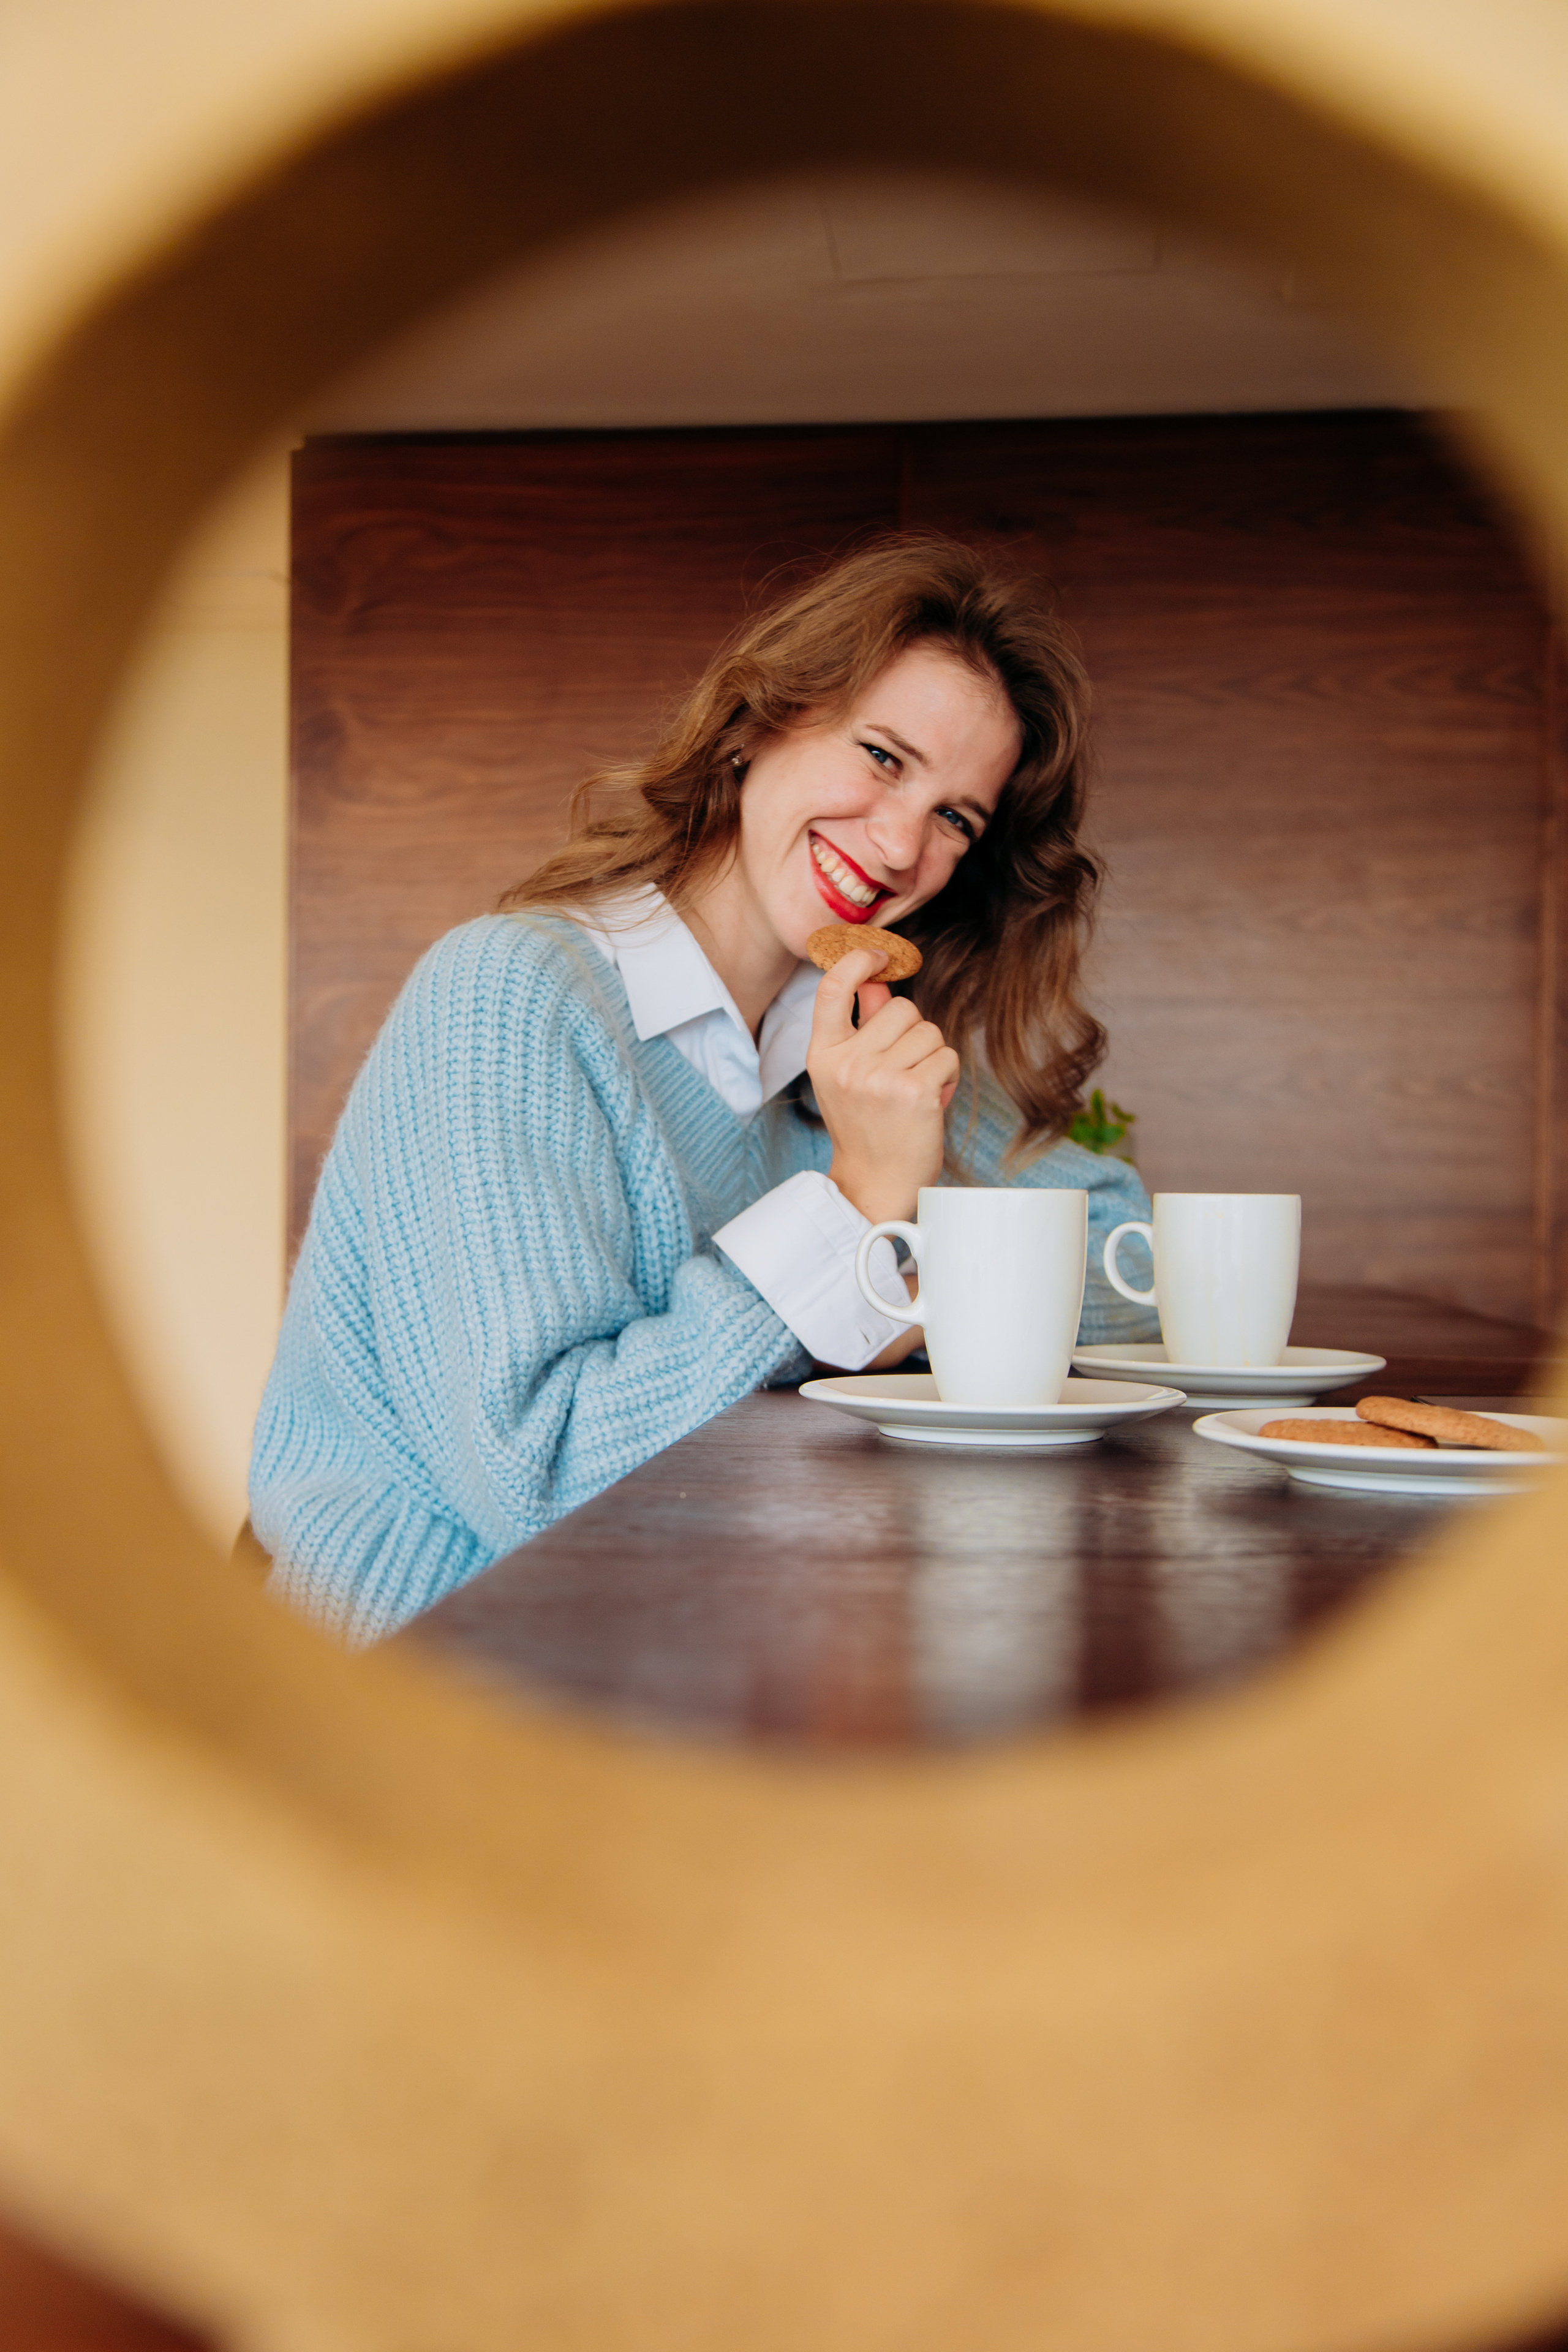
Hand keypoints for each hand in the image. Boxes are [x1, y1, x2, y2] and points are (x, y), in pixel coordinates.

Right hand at [807, 945, 958, 1225]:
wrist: (875, 1182)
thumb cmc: (867, 1126)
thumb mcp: (849, 1074)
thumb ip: (862, 1026)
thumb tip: (878, 982)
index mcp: (823, 1055)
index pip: (832, 989)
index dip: (857, 961)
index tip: (879, 955)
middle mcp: (847, 1064)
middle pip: (901, 1007)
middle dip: (913, 1032)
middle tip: (904, 1068)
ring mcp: (880, 1078)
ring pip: (929, 1031)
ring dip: (932, 1056)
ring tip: (916, 1088)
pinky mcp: (914, 1092)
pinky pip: (947, 1056)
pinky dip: (947, 1076)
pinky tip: (930, 1101)